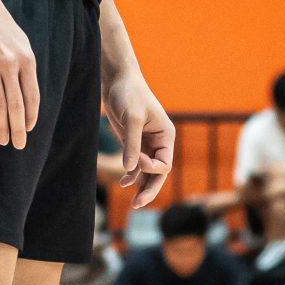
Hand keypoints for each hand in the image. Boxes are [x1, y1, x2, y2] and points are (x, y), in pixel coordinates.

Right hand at [0, 0, 39, 147]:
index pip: (32, 95)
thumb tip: (28, 98)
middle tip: (17, 145)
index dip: (31, 116)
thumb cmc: (2, 28)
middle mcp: (10, 64)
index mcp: (27, 60)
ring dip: (0, 125)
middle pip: (16, 104)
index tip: (28, 130)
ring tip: (2, 140)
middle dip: (17, 128)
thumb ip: (26, 69)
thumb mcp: (22, 44)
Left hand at [105, 70, 174, 207]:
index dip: (150, 168)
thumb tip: (131, 169)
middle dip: (150, 189)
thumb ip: (132, 143)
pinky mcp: (133, 142)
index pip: (164, 164)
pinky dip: (132, 175)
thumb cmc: (129, 93)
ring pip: (147, 172)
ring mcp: (146, 143)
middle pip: (159, 173)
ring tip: (134, 203)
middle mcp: (159, 142)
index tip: (135, 158)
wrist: (117, 79)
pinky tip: (124, 183)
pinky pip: (136, 164)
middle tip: (138, 204)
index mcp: (166, 136)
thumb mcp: (132, 117)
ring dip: (141, 186)